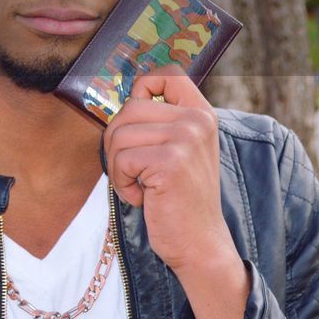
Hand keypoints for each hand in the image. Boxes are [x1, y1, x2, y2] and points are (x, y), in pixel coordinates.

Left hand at [102, 64, 234, 274]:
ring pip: (119, 134)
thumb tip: (124, 97)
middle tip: (132, 170)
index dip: (142, 87)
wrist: (200, 243)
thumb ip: (160, 123)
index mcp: (201, 113)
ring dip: (119, 166)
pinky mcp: (170, 162)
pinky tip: (143, 197)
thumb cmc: (180, 199)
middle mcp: (197, 120)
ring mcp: (186, 139)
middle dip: (117, 140)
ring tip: (141, 186)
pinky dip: (122, 183)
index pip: (167, 74)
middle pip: (130, 107)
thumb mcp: (179, 151)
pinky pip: (121, 159)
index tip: (136, 119)